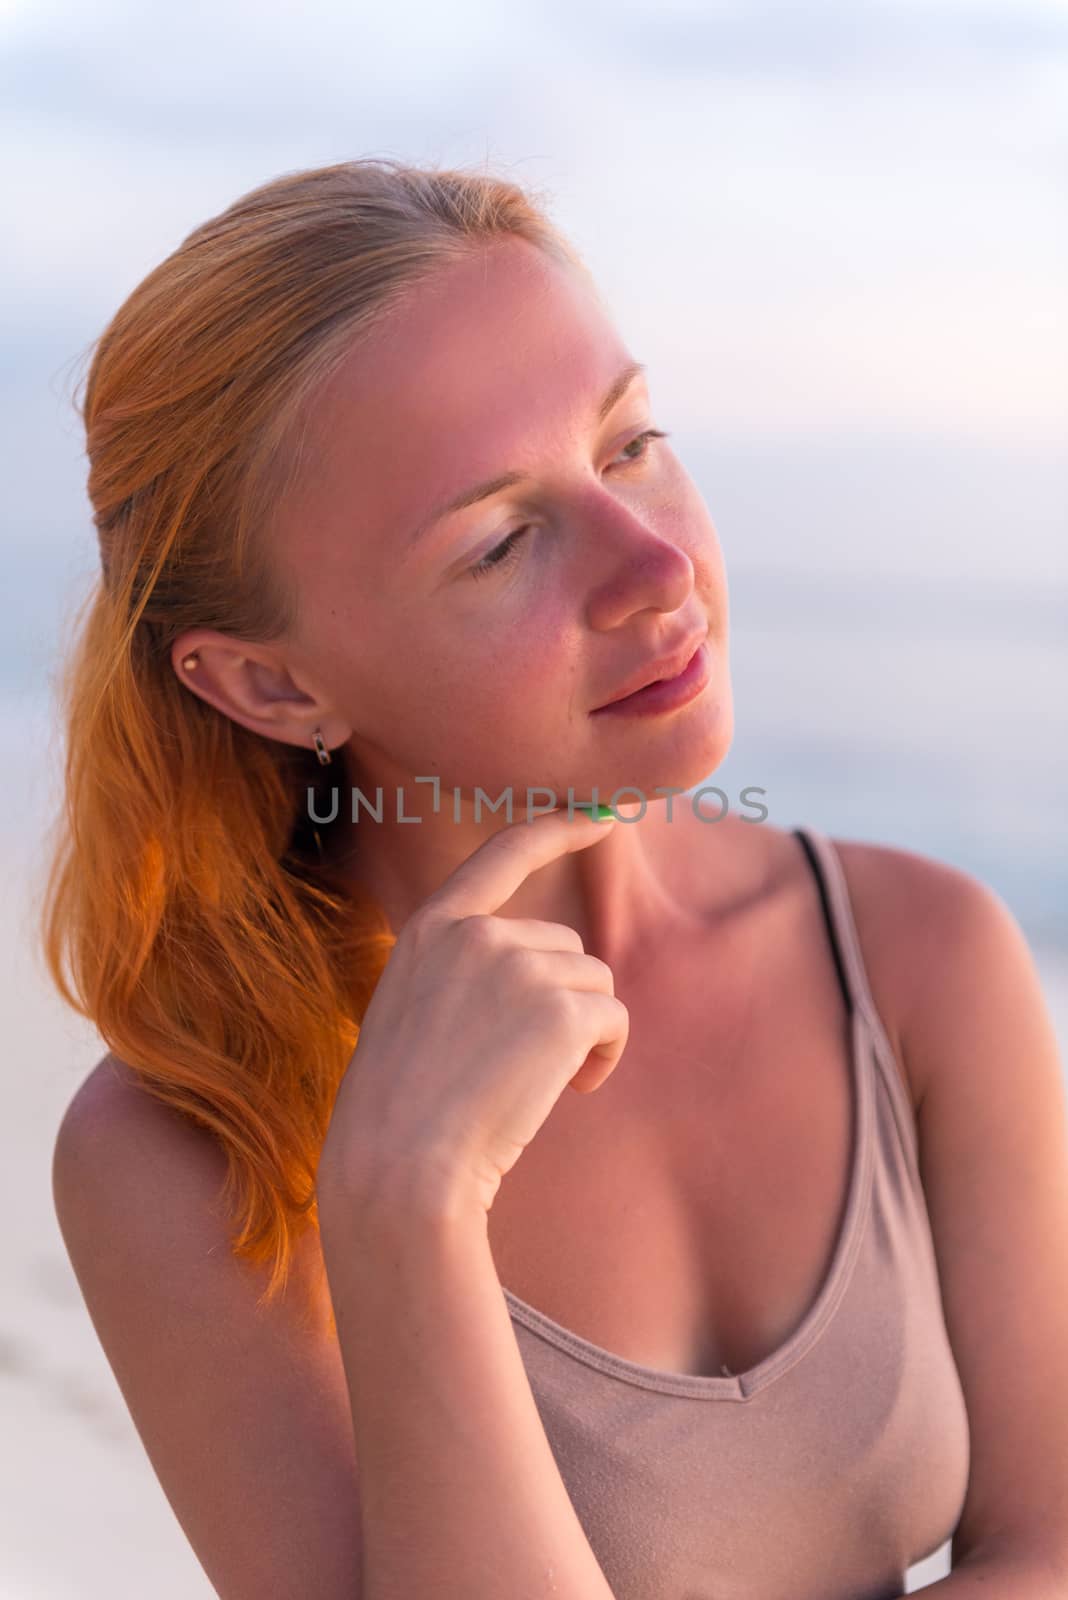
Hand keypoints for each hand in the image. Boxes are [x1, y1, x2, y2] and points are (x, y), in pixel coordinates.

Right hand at [317, 809, 628, 1216]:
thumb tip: (553, 969)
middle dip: (562, 1001)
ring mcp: (518, 965)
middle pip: (565, 946)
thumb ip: (466, 973)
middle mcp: (477, 934)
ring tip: (538, 1084)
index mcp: (432, 929)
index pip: (504, 854)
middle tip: (523, 1065)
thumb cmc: (401, 1111)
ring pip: (594, 983)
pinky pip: (613, 1019)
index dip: (559, 827)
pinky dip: (604, 1056)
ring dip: (583, 1032)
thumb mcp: (415, 1011)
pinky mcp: (560, 1008)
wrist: (399, 1168)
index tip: (604, 812)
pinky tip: (570, 1091)